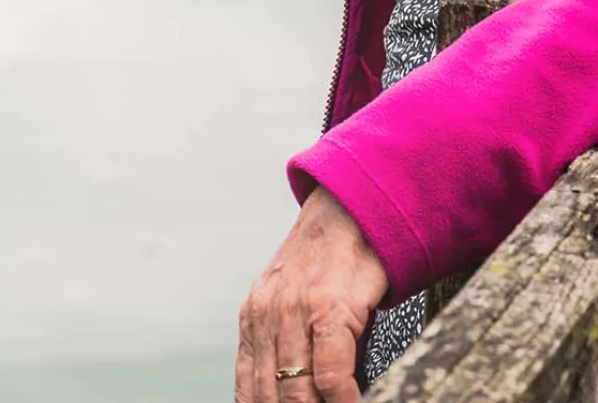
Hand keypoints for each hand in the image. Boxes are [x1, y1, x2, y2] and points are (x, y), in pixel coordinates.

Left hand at [235, 187, 386, 402]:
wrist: (349, 213)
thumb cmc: (328, 261)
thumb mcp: (291, 301)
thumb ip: (286, 343)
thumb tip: (295, 391)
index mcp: (254, 319)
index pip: (247, 388)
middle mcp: (267, 317)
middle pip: (269, 394)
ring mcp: (295, 313)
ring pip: (297, 390)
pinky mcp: (328, 310)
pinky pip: (330, 373)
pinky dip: (341, 400)